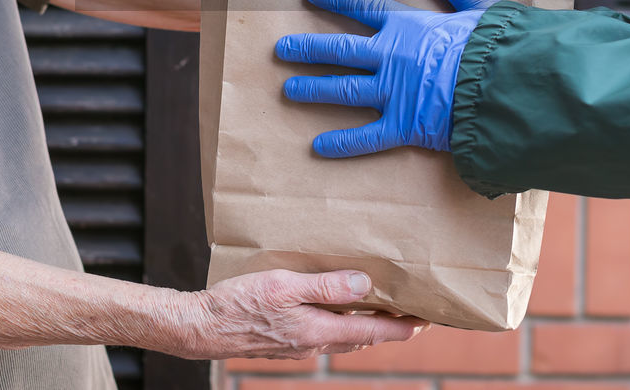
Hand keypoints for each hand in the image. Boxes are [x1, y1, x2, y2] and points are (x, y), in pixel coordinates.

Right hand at [173, 268, 426, 359]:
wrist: (202, 328)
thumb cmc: (239, 303)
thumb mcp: (283, 286)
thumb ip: (325, 286)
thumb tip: (365, 284)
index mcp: (318, 331)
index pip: (374, 331)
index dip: (403, 326)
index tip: (428, 320)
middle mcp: (314, 343)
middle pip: (364, 337)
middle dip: (391, 327)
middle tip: (414, 314)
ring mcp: (300, 346)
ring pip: (345, 337)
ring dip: (368, 326)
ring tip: (384, 310)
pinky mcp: (286, 342)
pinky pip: (325, 335)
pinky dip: (342, 324)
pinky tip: (338, 311)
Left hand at [276, 0, 499, 156]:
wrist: (506, 86)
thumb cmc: (498, 44)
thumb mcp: (476, 2)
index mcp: (408, 26)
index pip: (363, 7)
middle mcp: (391, 57)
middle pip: (339, 50)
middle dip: (308, 48)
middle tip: (281, 50)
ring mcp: (393, 92)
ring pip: (343, 90)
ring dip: (314, 89)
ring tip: (288, 90)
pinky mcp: (404, 125)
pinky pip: (366, 137)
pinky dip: (342, 143)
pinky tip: (317, 147)